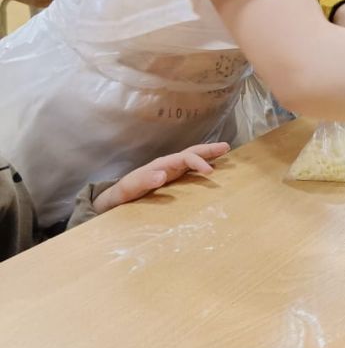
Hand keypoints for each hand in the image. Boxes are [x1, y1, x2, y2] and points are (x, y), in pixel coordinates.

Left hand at [91, 142, 229, 214]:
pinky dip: (203, 167)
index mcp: (161, 164)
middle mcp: (168, 165)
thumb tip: (163, 174)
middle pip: (191, 153)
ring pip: (193, 159)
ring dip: (208, 155)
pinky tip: (213, 170)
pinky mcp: (172, 180)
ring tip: (225, 154)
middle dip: (208, 150)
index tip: (210, 171)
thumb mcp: (129, 188)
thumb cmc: (122, 194)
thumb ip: (144, 180)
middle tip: (227, 147)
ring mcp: (171, 171)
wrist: (115, 200)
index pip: (184, 158)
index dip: (198, 162)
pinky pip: (191, 170)